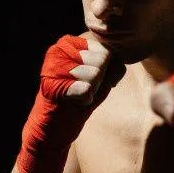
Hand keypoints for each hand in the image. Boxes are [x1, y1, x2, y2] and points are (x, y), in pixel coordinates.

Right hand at [17, 33, 124, 172]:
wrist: (54, 129)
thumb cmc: (79, 100)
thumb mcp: (101, 79)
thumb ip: (113, 64)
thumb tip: (121, 61)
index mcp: (70, 43)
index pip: (106, 51)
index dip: (106, 72)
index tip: (89, 81)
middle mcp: (59, 49)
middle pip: (103, 60)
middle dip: (100, 81)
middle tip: (83, 90)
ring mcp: (53, 66)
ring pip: (96, 74)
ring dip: (92, 91)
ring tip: (76, 96)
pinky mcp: (52, 85)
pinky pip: (87, 89)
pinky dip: (85, 101)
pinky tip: (72, 102)